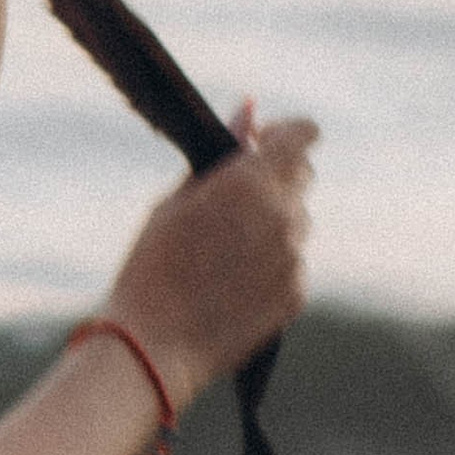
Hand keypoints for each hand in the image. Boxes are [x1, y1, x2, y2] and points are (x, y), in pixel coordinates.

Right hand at [104, 98, 315, 408]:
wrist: (153, 345)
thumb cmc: (152, 265)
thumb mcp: (177, 199)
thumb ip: (223, 152)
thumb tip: (249, 109)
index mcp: (249, 181)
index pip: (302, 135)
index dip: (284, 135)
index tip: (262, 144)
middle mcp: (282, 215)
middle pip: (301, 177)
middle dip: (275, 179)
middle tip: (232, 201)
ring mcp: (294, 257)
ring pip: (296, 223)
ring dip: (271, 224)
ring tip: (222, 252)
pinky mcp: (297, 293)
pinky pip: (292, 263)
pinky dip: (271, 264)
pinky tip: (231, 282)